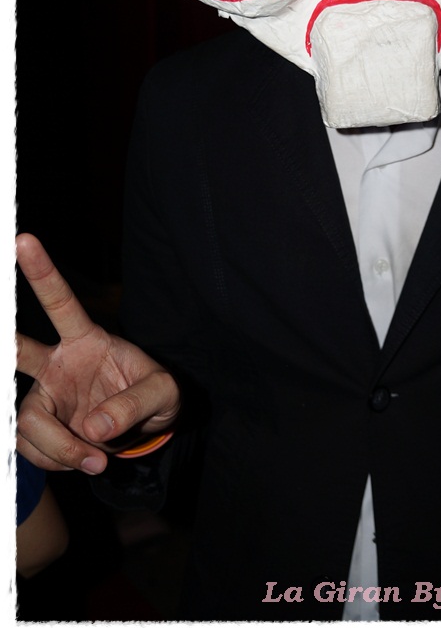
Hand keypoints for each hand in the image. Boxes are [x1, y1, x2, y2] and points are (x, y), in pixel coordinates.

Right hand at [16, 233, 180, 474]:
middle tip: (1, 339)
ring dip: (59, 448)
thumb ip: (134, 405)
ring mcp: (45, 395)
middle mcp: (57, 363)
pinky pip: (32, 449)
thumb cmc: (154, 395)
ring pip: (27, 420)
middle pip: (19, 352)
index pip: (61, 303)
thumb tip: (93, 428)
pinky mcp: (39, 427)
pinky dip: (58, 462)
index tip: (24, 240)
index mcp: (88, 339)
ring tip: (96, 458)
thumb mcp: (163, 394)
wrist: (144, 429)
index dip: (42, 273)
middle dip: (4, 343)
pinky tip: (83, 458)